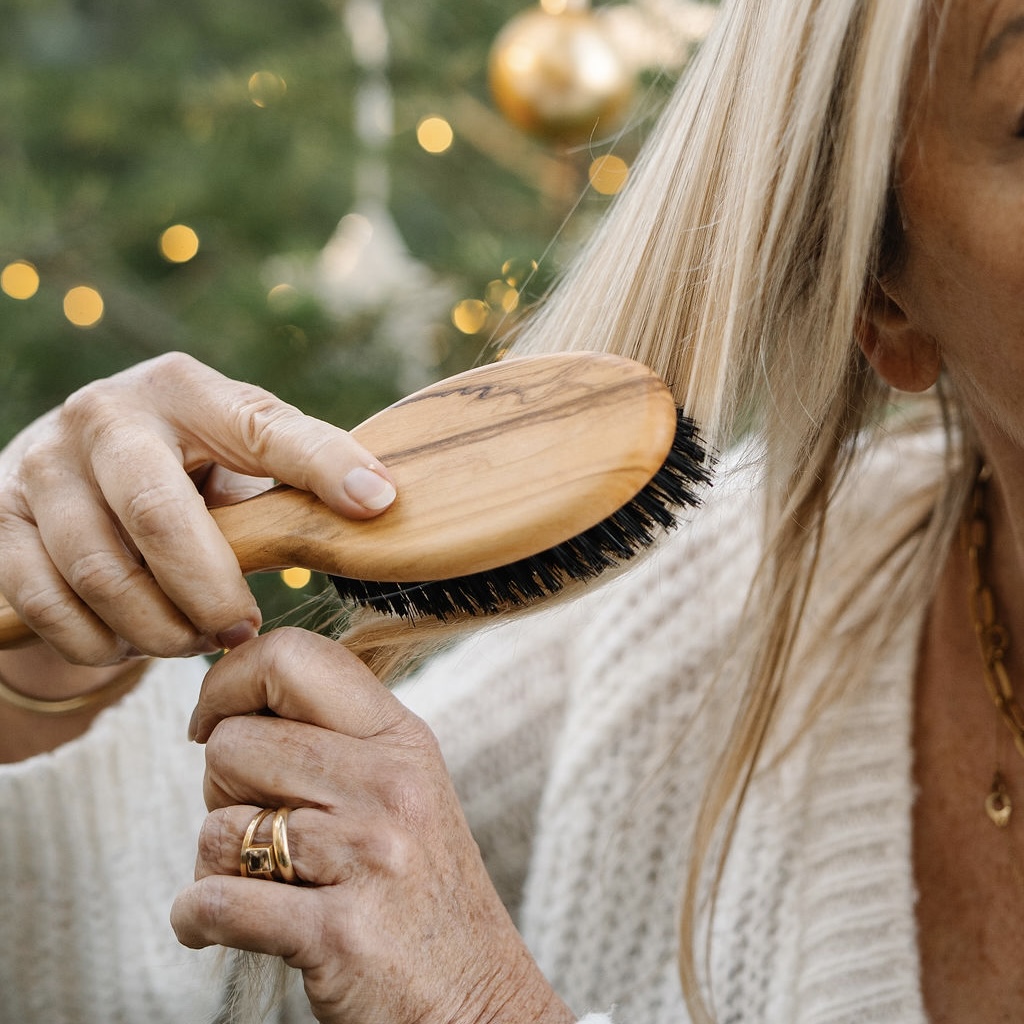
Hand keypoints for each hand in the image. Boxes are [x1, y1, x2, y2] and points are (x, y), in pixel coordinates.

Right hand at [0, 352, 395, 666]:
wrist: (67, 476)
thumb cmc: (180, 471)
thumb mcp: (234, 457)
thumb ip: (293, 474)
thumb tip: (382, 502)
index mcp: (182, 390)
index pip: (263, 427)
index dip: (323, 464)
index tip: (379, 501)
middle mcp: (103, 415)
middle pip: (160, 518)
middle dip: (212, 592)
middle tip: (243, 630)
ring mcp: (40, 467)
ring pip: (102, 575)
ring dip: (159, 628)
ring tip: (193, 638)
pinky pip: (48, 606)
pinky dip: (101, 643)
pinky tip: (134, 640)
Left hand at [170, 628, 573, 1023]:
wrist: (476, 1000)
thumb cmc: (420, 889)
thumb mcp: (403, 786)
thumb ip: (332, 735)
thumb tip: (227, 698)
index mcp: (401, 738)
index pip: (293, 656)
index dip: (227, 681)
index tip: (211, 721)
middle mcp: (390, 784)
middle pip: (233, 743)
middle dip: (220, 788)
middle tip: (259, 824)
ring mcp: (368, 856)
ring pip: (216, 825)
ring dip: (216, 861)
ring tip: (261, 879)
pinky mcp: (339, 933)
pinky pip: (215, 902)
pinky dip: (197, 920)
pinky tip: (219, 926)